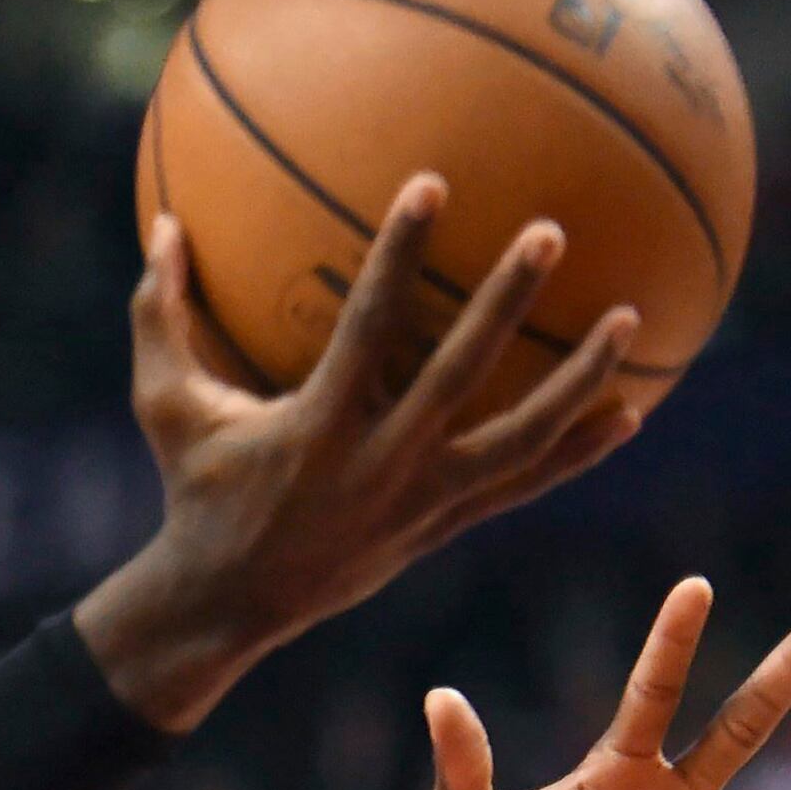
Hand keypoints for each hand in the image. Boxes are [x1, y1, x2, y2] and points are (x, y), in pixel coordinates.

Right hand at [75, 178, 646, 729]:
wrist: (224, 605)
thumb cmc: (193, 491)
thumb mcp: (166, 404)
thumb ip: (159, 313)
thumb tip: (162, 225)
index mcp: (316, 428)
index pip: (367, 327)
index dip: (397, 255)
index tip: (431, 184)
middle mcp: (378, 464)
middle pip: (459, 374)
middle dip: (505, 301)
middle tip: (550, 230)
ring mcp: (420, 500)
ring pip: (517, 439)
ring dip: (577, 381)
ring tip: (631, 320)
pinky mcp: (441, 526)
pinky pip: (523, 485)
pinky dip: (578, 452)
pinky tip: (629, 414)